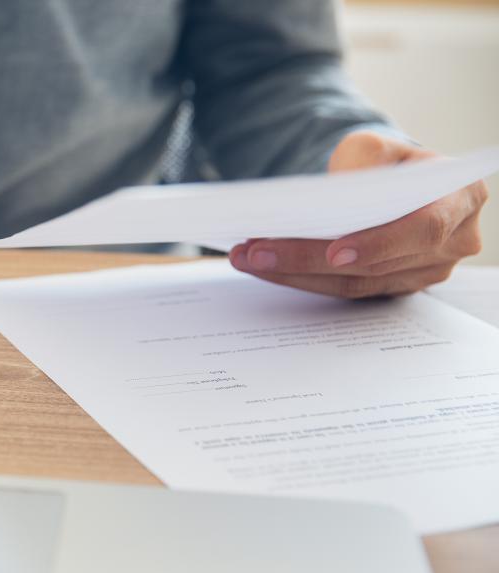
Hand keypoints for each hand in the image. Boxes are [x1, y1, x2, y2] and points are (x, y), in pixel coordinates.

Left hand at [229, 130, 487, 297]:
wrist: (391, 182)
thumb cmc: (386, 161)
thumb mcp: (374, 145)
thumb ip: (361, 163)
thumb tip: (331, 198)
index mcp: (461, 197)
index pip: (423, 228)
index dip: (378, 243)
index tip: (333, 251)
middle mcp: (454, 241)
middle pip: (376, 262)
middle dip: (308, 257)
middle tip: (255, 250)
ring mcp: (426, 271)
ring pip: (354, 283)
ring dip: (294, 272)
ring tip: (247, 256)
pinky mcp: (395, 287)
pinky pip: (345, 291)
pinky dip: (301, 278)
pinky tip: (264, 266)